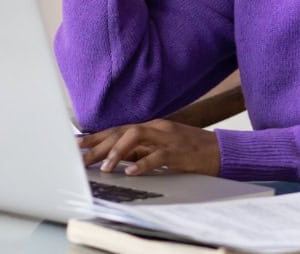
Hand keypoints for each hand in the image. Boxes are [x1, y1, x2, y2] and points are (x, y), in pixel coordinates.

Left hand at [79, 119, 219, 176]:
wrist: (222, 150)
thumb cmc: (191, 151)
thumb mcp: (162, 148)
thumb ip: (142, 150)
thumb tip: (117, 158)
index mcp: (152, 127)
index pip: (118, 128)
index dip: (97, 136)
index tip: (77, 144)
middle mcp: (156, 128)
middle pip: (121, 131)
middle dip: (99, 145)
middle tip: (81, 159)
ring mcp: (168, 137)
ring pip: (136, 137)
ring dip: (117, 151)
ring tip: (104, 167)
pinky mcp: (179, 151)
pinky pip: (158, 156)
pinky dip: (143, 164)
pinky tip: (130, 172)